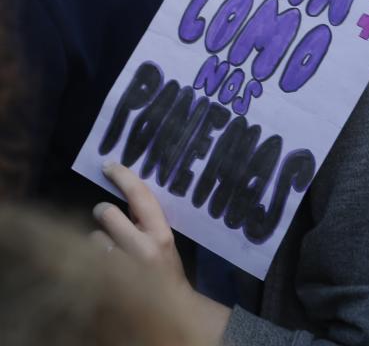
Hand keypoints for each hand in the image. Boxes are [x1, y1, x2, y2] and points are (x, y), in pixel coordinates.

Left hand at [93, 162, 231, 344]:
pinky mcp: (104, 286)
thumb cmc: (165, 272)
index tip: (108, 165)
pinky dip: (93, 263)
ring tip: (110, 252)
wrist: (169, 313)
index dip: (124, 176)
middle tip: (106, 215)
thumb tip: (124, 192)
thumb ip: (146, 222)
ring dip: (98, 243)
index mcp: (160, 235)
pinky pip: (88, 262)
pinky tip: (102, 271)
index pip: (141, 196)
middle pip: (107, 214)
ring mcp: (122, 270)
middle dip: (103, 212)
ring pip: (93, 239)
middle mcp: (141, 250)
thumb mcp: (163, 242)